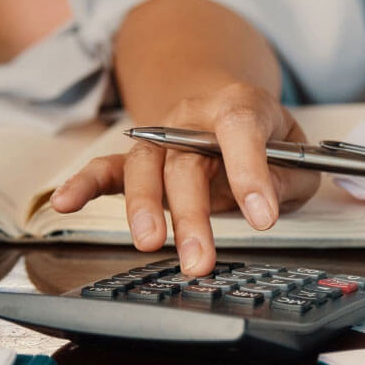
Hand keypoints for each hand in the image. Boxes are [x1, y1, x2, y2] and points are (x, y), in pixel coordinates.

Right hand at [50, 83, 319, 274]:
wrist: (233, 112)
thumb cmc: (270, 140)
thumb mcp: (298, 157)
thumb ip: (287, 178)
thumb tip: (264, 203)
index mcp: (241, 106)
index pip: (242, 130)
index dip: (251, 172)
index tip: (263, 218)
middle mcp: (193, 118)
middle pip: (186, 161)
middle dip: (193, 213)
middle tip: (200, 258)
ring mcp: (162, 136)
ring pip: (146, 168)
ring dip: (145, 209)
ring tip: (151, 245)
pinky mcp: (140, 158)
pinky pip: (107, 168)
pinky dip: (84, 184)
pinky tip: (65, 202)